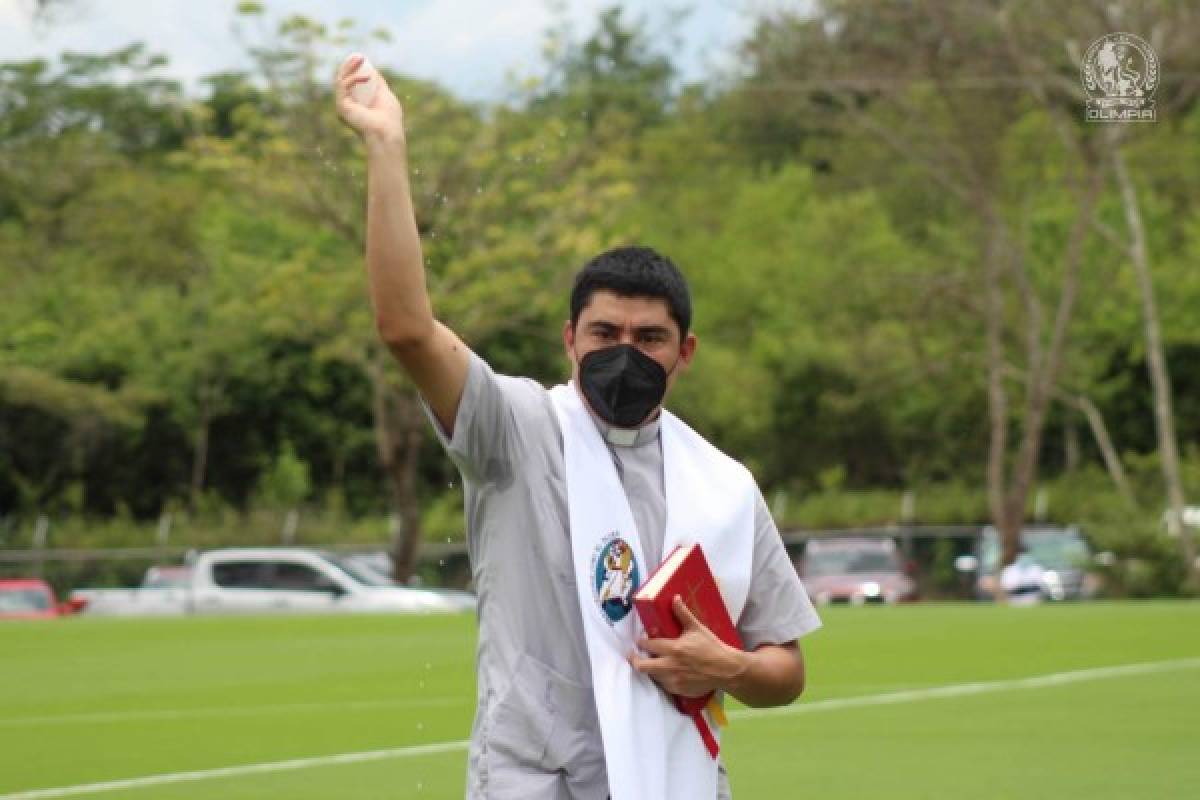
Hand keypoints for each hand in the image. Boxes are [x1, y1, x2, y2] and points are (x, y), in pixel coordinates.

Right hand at [334, 53, 404, 144]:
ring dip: (349, 67)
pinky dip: (353, 78)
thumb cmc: (389, 119)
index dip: (354, 70)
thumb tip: (372, 69)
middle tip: (358, 56)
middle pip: (344, 81)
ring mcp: (343, 107)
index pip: (352, 83)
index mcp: (357, 105)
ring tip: (359, 58)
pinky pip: (343, 86)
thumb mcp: (385, 95)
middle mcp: (348, 106)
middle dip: (350, 66)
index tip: (361, 59)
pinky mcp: (341, 107)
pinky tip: (365, 77)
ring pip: (341, 81)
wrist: (387, 133)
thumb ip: (378, 83)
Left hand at [628, 595, 745, 697]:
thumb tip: (674, 598)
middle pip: (642, 666)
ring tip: (653, 663)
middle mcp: (670, 666)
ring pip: (652, 676)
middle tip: (634, 656)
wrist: (726, 669)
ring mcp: (674, 680)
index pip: (648, 645)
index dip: (641, 643)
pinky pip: (664, 685)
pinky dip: (663, 678)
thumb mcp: (697, 628)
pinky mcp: (679, 690)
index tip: (640, 641)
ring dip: (651, 669)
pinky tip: (667, 672)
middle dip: (635, 660)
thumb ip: (683, 613)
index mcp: (674, 648)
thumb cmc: (711, 647)